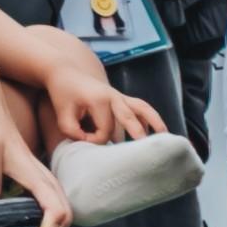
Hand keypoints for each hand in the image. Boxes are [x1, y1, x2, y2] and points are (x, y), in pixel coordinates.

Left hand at [9, 27, 155, 144]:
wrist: (66, 72)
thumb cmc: (63, 94)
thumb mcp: (62, 115)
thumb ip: (74, 133)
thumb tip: (93, 145)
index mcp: (99, 100)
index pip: (104, 131)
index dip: (94, 141)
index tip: (84, 142)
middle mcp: (114, 97)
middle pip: (129, 121)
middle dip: (137, 137)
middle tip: (146, 154)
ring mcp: (121, 96)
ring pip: (143, 110)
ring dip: (154, 124)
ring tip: (164, 140)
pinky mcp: (124, 97)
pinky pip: (142, 107)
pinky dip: (151, 119)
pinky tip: (157, 133)